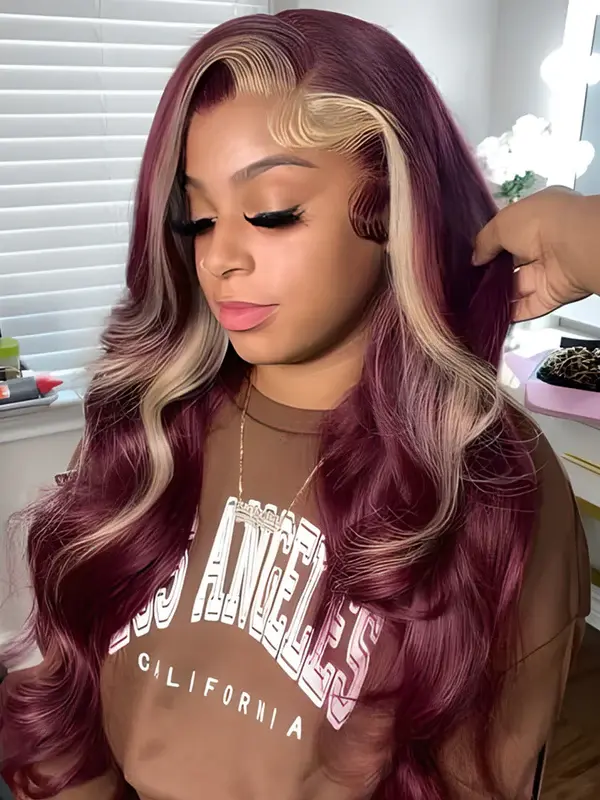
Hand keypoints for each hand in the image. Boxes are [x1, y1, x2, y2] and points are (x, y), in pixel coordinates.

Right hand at [472, 187, 591, 321]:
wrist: (573, 246)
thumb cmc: (542, 223)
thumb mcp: (501, 223)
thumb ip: (484, 241)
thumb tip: (476, 257)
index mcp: (537, 217)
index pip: (511, 233)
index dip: (492, 243)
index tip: (475, 255)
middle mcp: (546, 243)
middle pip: (513, 262)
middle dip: (492, 271)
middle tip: (472, 278)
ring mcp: (549, 270)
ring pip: (518, 286)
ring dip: (497, 293)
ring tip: (475, 297)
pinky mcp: (551, 295)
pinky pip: (527, 306)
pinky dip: (510, 312)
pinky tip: (490, 313)